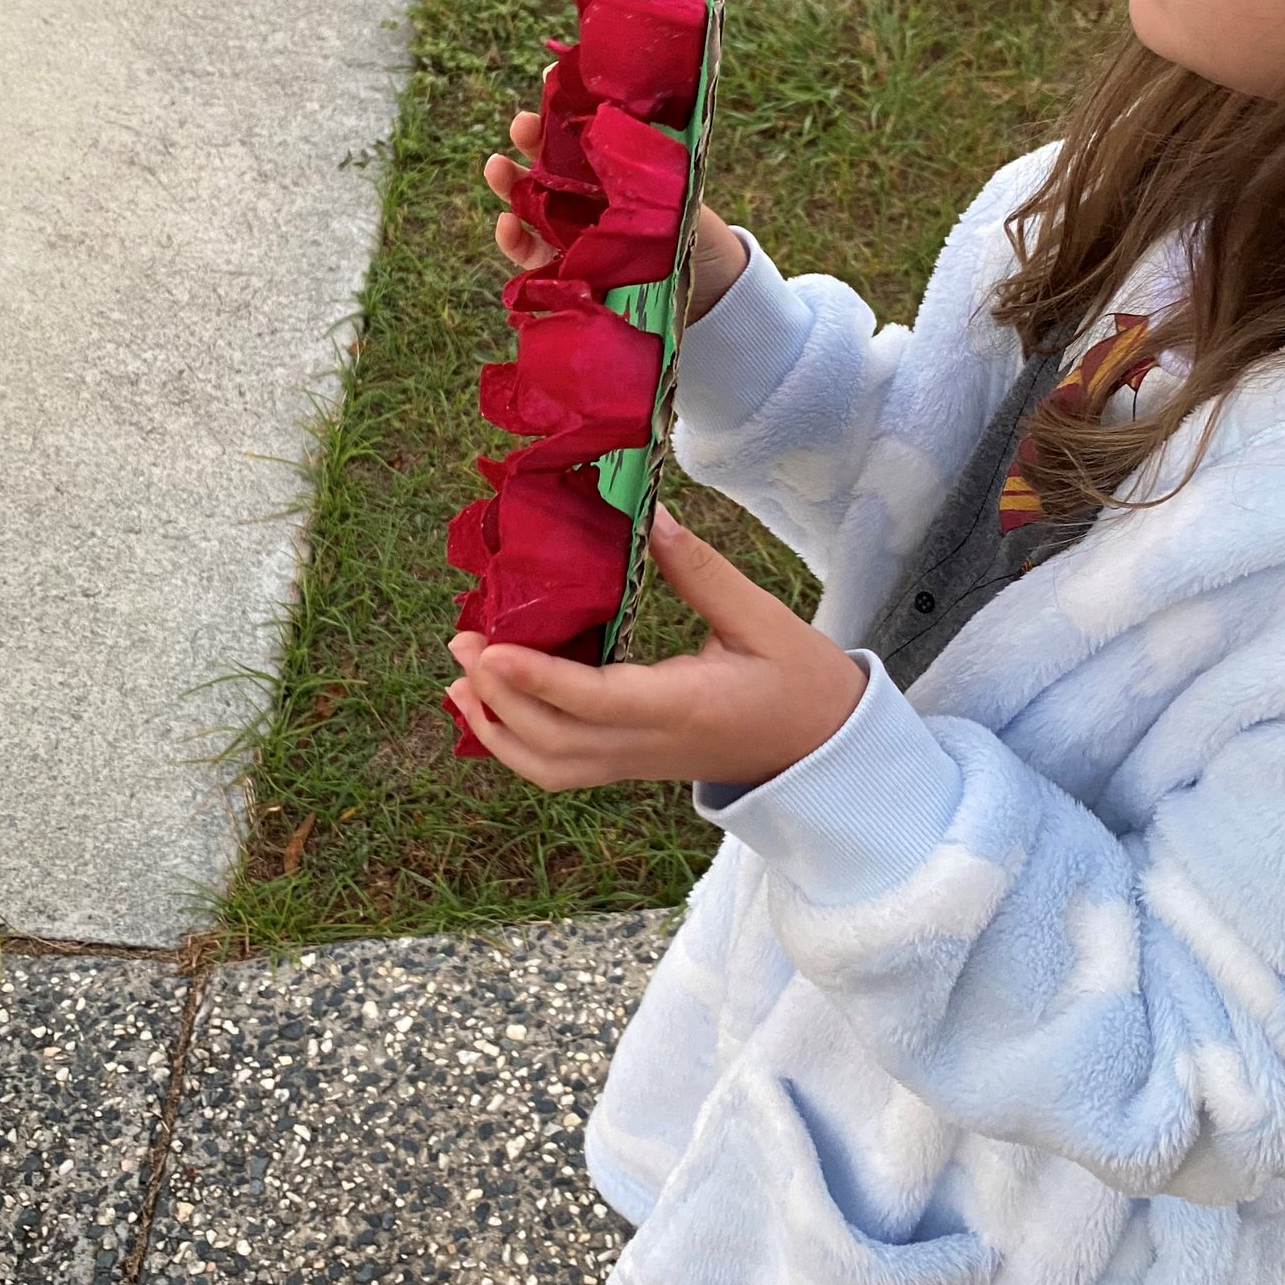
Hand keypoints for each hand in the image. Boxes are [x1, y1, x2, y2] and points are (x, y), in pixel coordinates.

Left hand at [447, 505, 867, 791]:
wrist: (825, 753)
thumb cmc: (803, 682)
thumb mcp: (762, 619)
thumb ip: (701, 570)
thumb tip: (649, 516)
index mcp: (684, 705)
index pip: (596, 700)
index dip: (538, 677)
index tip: (492, 647)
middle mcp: (651, 745)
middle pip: (554, 742)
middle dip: (498, 697)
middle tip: (462, 640)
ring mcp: (638, 763)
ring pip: (550, 766)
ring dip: (496, 729)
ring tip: (459, 679)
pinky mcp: (632, 765)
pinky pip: (562, 768)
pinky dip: (516, 744)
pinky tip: (490, 707)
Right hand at [484, 109, 748, 321]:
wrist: (708, 297)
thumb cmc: (697, 237)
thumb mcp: (683, 192)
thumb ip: (655, 162)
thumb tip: (631, 118)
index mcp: (614, 169)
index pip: (582, 130)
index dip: (562, 107)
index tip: (548, 81)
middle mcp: (588, 196)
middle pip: (549, 161)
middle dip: (530, 140)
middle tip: (521, 125)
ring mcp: (572, 232)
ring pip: (529, 201)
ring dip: (508, 182)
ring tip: (496, 167)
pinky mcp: (563, 271)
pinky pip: (529, 253)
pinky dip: (512, 239)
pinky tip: (505, 224)